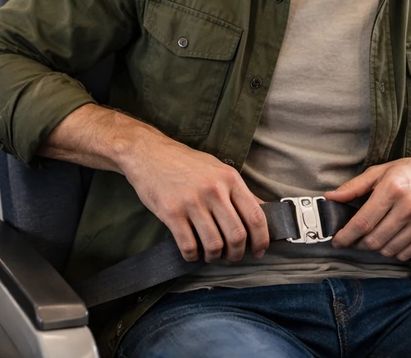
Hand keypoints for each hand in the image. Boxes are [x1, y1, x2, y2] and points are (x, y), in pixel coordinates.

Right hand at [120, 133, 268, 263]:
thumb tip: (263, 210)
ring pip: (214, 245)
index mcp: (229, 178)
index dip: (261, 240)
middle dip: (237, 254)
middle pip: (237, 235)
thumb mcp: (216, 168)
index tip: (258, 251)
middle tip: (232, 257)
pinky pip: (189, 246)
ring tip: (210, 255)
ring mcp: (192, 201)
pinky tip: (192, 252)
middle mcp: (214, 190)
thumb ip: (238, 190)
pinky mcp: (171, 212)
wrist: (147, 152)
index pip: (255, 216)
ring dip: (214, 257)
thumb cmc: (183, 162)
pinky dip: (192, 256)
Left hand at [323, 150, 410, 260]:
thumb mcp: (381, 171)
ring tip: (372, 237)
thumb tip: (331, 197)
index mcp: (393, 189)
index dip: (346, 235)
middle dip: (358, 243)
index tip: (337, 241)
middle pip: (375, 239)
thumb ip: (354, 186)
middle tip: (353, 239)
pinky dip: (394, 251)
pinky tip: (390, 240)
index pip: (363, 221)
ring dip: (375, 248)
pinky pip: (406, 254)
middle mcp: (409, 207)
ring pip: (389, 249)